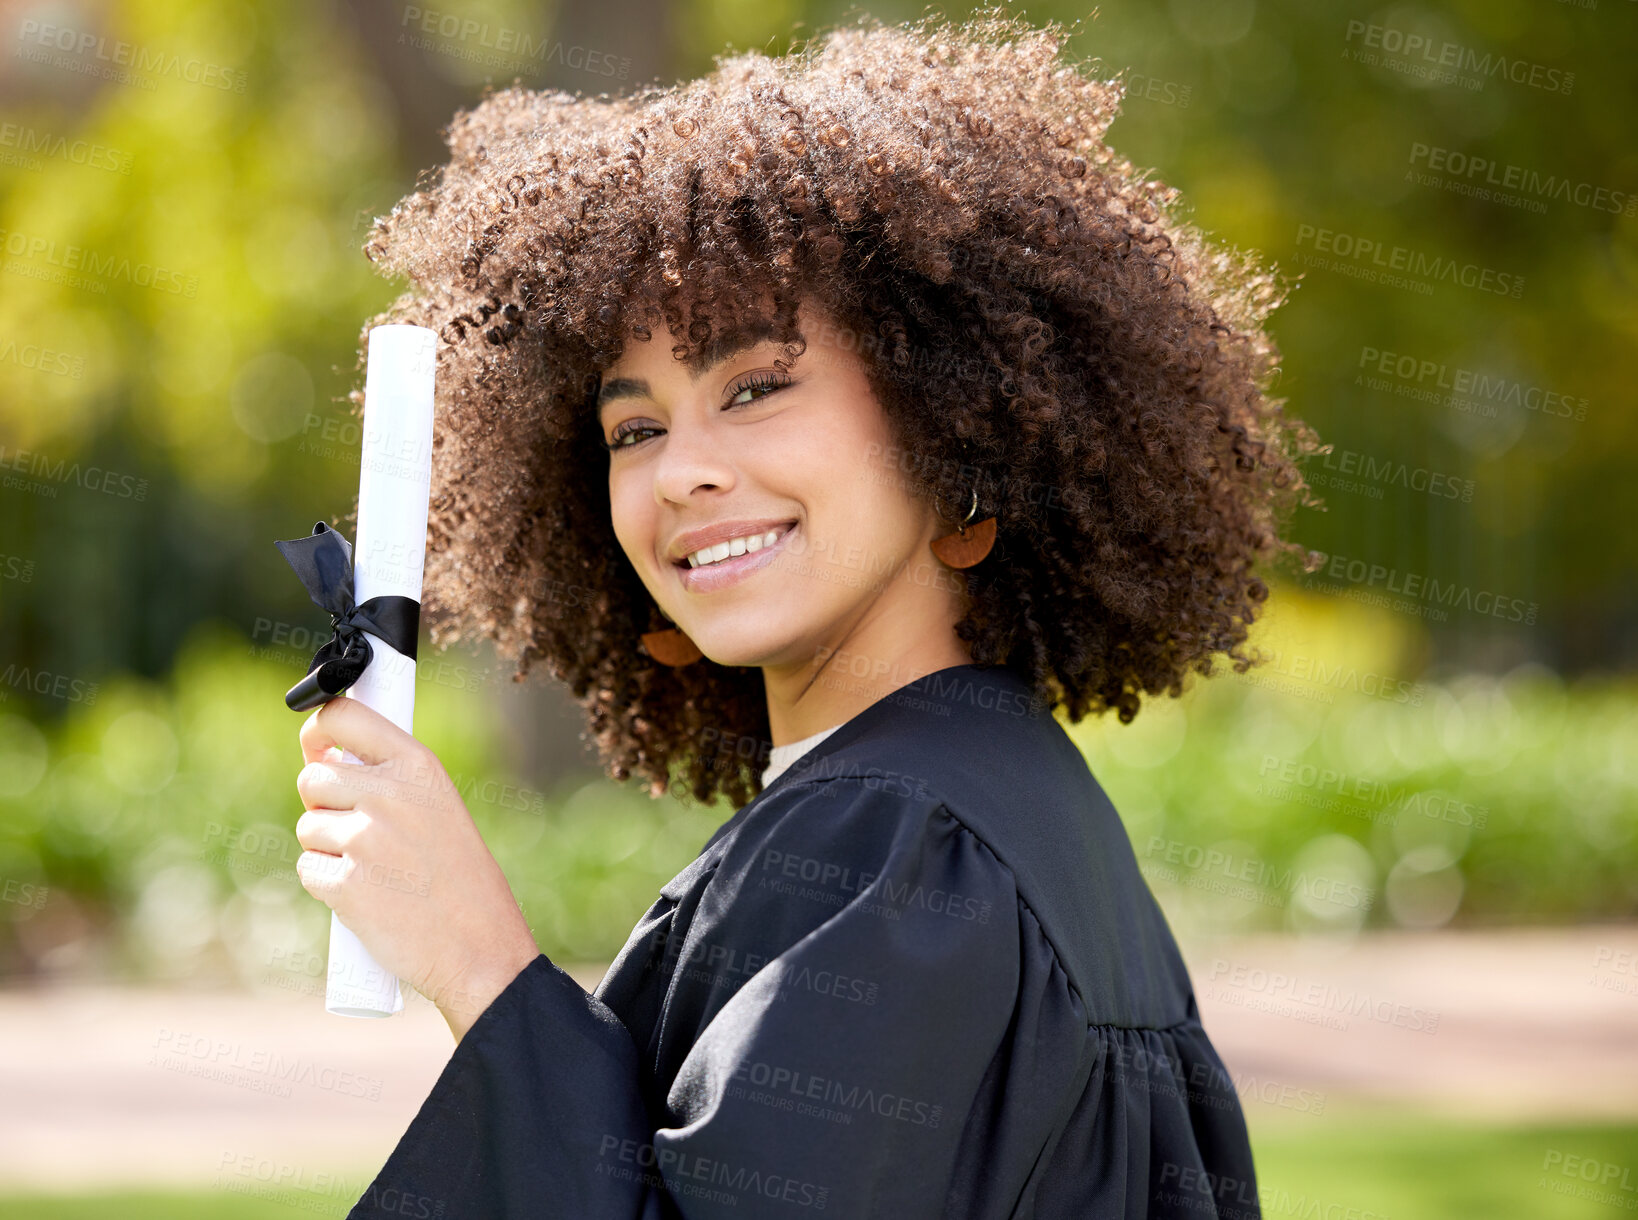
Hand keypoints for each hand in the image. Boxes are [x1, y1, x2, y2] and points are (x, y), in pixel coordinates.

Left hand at [294, 695, 539, 1041]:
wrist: (480, 947)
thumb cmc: (460, 877)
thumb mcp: (440, 807)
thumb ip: (391, 779)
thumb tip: (326, 761)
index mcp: (418, 765)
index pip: (343, 715)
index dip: (318, 730)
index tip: (318, 747)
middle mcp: (390, 793)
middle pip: (313, 777)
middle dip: (322, 803)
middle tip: (356, 830)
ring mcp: (366, 839)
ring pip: (308, 827)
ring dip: (327, 848)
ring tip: (374, 869)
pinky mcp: (345, 884)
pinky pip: (308, 869)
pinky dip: (327, 885)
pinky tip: (365, 896)